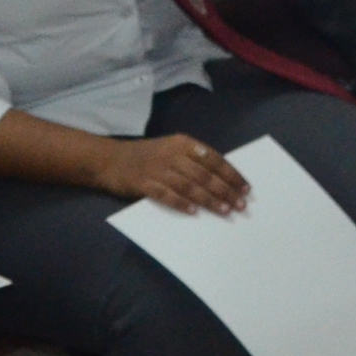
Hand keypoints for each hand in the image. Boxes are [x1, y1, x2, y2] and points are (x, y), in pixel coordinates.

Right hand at [101, 134, 248, 215]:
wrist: (110, 160)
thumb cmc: (148, 156)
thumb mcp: (172, 148)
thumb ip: (194, 159)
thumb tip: (224, 178)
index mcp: (183, 143)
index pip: (214, 159)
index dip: (231, 174)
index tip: (246, 188)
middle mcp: (172, 155)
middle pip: (205, 175)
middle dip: (226, 191)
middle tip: (241, 205)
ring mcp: (157, 169)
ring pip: (189, 186)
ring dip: (209, 200)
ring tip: (225, 211)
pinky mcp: (143, 184)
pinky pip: (166, 195)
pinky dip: (181, 204)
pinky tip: (194, 213)